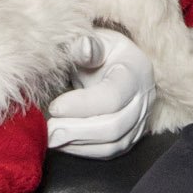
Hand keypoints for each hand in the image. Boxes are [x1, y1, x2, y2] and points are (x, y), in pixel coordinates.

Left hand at [45, 31, 155, 158]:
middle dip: (77, 130)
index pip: (111, 96)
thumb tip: (83, 48)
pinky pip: (110, 152)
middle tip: (49, 129)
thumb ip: (87, 45)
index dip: (81, 105)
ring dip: (79, 144)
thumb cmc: (103, 52)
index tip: (54, 107)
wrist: (120, 65)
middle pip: (114, 126)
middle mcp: (143, 100)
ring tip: (52, 137)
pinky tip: (64, 143)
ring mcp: (140, 121)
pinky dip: (84, 151)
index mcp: (134, 72)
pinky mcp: (131, 137)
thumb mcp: (96, 41)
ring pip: (112, 144)